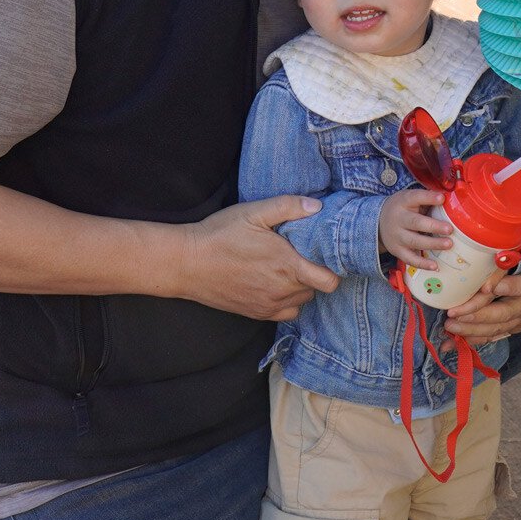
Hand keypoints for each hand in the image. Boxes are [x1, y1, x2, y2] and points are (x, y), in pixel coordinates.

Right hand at [177, 195, 340, 321]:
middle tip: (305, 256)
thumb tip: (318, 206)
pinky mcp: (255, 313)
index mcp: (287, 265)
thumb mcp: (254, 212)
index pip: (330, 281)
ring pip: (301, 301)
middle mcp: (281, 290)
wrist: (185, 263)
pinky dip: (287, 302)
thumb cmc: (219, 234)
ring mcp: (268, 304)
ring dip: (301, 288)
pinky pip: (285, 313)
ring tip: (289, 269)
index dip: (334, 269)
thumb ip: (289, 207)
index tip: (327, 254)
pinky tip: (276, 285)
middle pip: (317, 289)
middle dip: (316, 273)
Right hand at [379, 187, 452, 270]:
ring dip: (432, 244)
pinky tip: (435, 266)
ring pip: (414, 241)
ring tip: (449, 244)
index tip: (442, 198)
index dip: (428, 198)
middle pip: (415, 222)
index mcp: (403, 202)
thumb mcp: (410, 198)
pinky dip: (422, 264)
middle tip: (449, 229)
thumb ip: (427, 199)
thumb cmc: (403, 208)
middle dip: (433, 226)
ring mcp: (397, 237)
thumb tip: (452, 199)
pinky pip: (410, 259)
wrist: (378, 222)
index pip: (415, 197)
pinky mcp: (397, 251)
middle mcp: (399, 219)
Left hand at [443, 210, 520, 342]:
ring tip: (450, 325)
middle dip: (480, 314)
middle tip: (456, 312)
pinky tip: (456, 340)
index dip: (511, 287)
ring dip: (473, 328)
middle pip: (507, 312)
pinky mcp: (516, 323)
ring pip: (499, 327)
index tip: (490, 286)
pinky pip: (496, 334)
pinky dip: (475, 338)